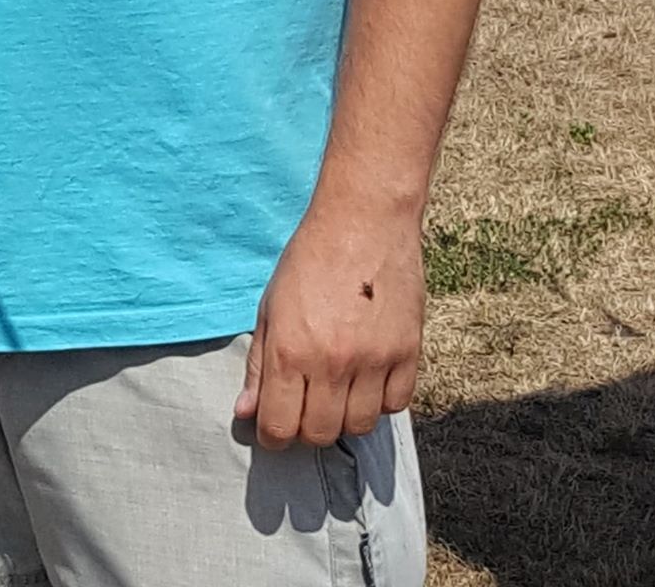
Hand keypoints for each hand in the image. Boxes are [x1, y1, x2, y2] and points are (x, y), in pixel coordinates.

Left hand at [234, 200, 423, 448]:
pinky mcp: (407, 353)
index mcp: (290, 350)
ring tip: (336, 388)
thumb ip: (258, 364)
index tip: (274, 425)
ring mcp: (373, 360)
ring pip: (358, 426)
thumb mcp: (270, 306)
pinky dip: (380, 401)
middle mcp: (332, 362)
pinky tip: (367, 377)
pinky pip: (395, 406)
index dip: (273, 435)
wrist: (363, 220)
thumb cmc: (309, 258)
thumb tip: (246, 412)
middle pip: (320, 434)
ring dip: (343, 416)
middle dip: (306, 428)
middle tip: (304, 405)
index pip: (280, 427)